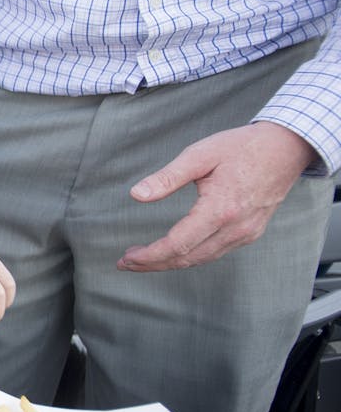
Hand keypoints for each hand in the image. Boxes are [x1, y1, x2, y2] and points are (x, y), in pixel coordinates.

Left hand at [118, 122, 318, 271]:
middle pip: (187, 259)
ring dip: (170, 262)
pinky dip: (191, 256)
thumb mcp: (199, 155)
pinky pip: (215, 252)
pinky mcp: (251, 232)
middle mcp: (235, 228)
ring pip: (202, 259)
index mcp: (220, 209)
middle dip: (154, 264)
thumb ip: (167, 177)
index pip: (178, 245)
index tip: (126, 259)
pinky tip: (174, 251)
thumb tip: (136, 195)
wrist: (285, 148)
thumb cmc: (241, 147)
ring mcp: (246, 233)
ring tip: (143, 259)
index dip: (150, 256)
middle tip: (126, 263)